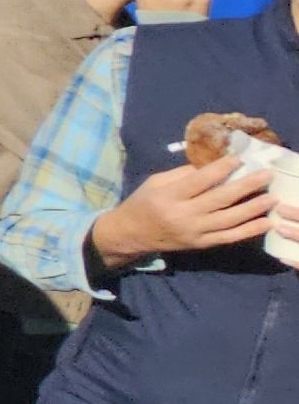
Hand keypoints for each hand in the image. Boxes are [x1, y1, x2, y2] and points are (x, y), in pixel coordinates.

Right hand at [92, 155, 279, 266]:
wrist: (130, 235)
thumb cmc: (143, 203)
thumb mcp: (155, 182)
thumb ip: (183, 174)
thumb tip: (214, 166)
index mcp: (168, 196)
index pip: (200, 181)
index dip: (221, 169)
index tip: (239, 159)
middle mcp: (182, 215)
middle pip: (220, 199)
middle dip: (246, 186)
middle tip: (267, 175)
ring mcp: (194, 232)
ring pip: (230, 219)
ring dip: (254, 208)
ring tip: (272, 198)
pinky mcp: (201, 244)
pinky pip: (229, 237)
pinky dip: (249, 231)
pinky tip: (266, 223)